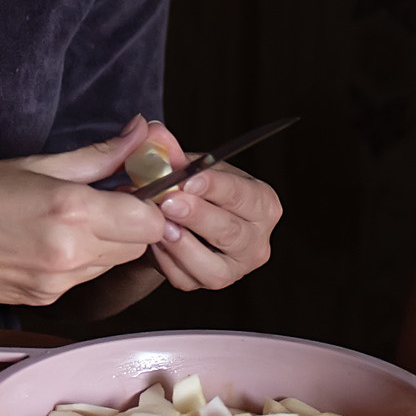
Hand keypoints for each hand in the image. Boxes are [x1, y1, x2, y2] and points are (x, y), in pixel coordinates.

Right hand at [0, 118, 173, 306]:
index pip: (150, 220)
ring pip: (113, 263)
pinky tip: (51, 239)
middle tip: (109, 195)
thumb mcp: (36, 163)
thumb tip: (143, 132)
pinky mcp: (45, 299)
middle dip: (132, 220)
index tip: (140, 186)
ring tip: (72, 216)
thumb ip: (99, 155)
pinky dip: (83, 258)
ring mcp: (58, 283)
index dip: (151, 203)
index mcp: (72, 212)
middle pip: (137, 244)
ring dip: (109, 240)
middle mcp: (71, 253)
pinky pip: (85, 277)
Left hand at [141, 126, 280, 291]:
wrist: (184, 221)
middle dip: (197, 216)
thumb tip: (153, 131)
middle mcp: (257, 241)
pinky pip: (187, 278)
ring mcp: (235, 268)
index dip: (216, 188)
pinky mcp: (209, 284)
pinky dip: (167, 261)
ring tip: (158, 225)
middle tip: (167, 202)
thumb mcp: (188, 167)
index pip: (243, 195)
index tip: (189, 180)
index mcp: (262, 204)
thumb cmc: (196, 191)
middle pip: (230, 232)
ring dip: (181, 245)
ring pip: (212, 266)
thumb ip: (172, 152)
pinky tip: (152, 242)